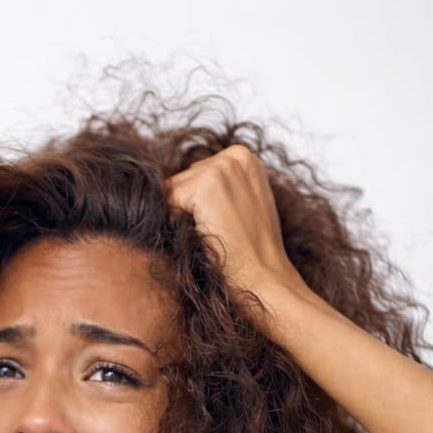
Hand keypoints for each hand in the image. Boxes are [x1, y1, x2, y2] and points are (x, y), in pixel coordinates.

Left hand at [163, 144, 308, 334]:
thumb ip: (222, 190)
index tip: (223, 225)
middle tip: (219, 232)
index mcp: (244, 158)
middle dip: (187, 208)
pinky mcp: (207, 184)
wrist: (264, 278)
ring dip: (183, 216)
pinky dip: (177, 222)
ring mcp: (222, 167)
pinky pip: (168, 200)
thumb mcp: (243, 207)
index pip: (194, 175)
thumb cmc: (252, 254)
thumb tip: (178, 186)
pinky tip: (204, 234)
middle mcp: (235, 155)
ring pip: (173, 190)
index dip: (196, 207)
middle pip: (182, 179)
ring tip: (213, 234)